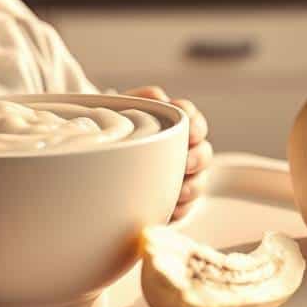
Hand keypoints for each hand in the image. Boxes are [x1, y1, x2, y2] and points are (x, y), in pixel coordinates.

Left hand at [122, 85, 212, 221]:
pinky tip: (172, 210)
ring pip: (200, 181)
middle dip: (199, 158)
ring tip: (180, 191)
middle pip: (204, 152)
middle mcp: (185, 149)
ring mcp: (182, 175)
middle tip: (187, 163)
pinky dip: (181, 209)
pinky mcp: (174, 199)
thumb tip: (158, 96)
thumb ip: (144, 99)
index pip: (194, 119)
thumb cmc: (119, 129)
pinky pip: (186, 208)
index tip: (191, 132)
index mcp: (176, 123)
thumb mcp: (126, 108)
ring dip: (193, 186)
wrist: (102, 155)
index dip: (196, 125)